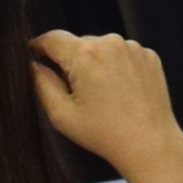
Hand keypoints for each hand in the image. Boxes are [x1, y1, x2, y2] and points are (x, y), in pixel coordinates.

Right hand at [29, 30, 182, 175]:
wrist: (150, 144)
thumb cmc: (103, 133)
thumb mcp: (62, 115)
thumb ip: (41, 84)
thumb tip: (32, 65)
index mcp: (84, 55)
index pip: (52, 38)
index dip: (38, 46)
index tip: (33, 54)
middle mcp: (110, 42)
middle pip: (78, 44)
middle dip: (71, 62)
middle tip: (76, 93)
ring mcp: (132, 47)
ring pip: (101, 48)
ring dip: (96, 64)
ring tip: (103, 96)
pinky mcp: (149, 56)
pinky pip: (123, 54)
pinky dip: (117, 67)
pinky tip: (121, 92)